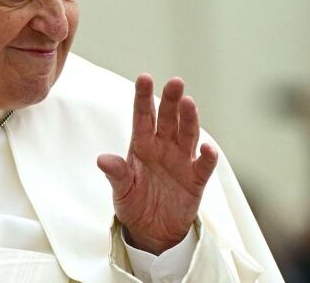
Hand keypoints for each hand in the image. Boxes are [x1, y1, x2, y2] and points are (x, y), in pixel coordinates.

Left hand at [97, 74, 217, 254]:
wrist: (151, 231)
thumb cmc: (133, 204)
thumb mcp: (121, 190)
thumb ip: (116, 174)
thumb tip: (102, 159)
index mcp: (142, 145)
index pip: (143, 116)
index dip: (143, 97)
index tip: (145, 77)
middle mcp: (163, 147)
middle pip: (168, 119)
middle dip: (171, 100)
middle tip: (175, 82)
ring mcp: (181, 161)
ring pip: (187, 134)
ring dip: (189, 119)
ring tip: (189, 103)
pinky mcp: (196, 180)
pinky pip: (203, 165)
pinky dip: (207, 156)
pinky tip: (207, 147)